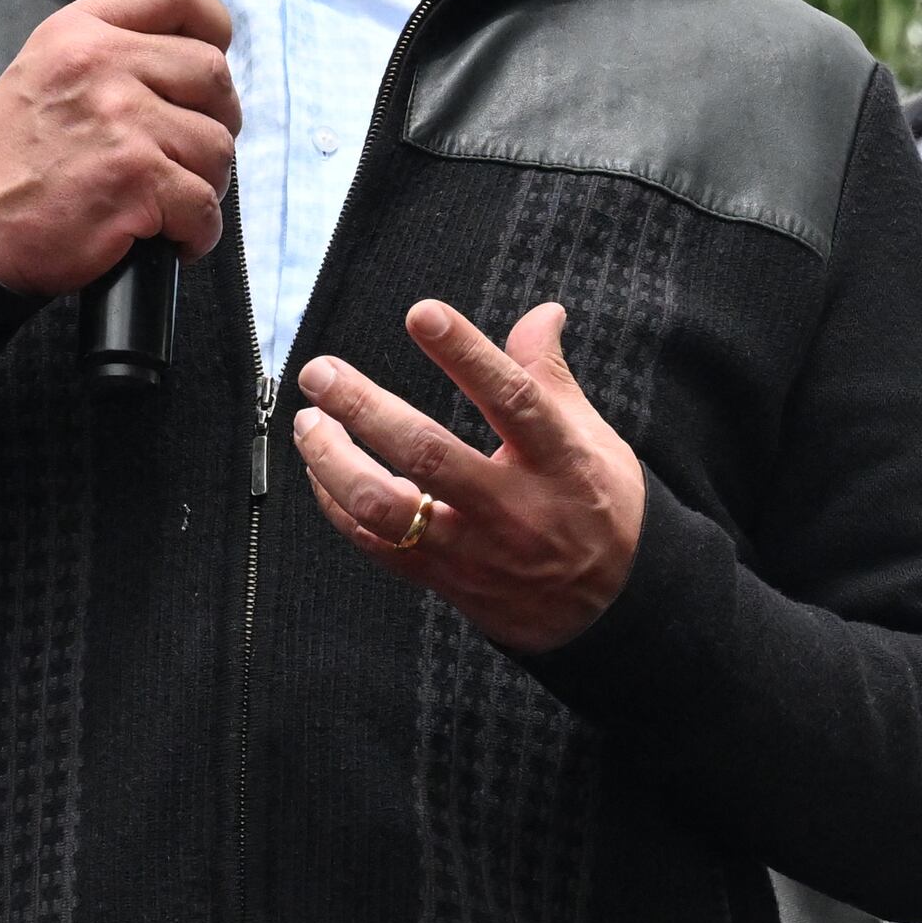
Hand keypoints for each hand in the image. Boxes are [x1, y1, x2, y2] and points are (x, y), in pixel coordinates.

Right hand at [0, 0, 236, 298]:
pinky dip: (197, 232)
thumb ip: (107, 52)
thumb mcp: (40, 74)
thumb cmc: (4, 166)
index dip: (211, 24)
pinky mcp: (136, 180)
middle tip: (189, 151)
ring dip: (205, 182)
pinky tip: (169, 236)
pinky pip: (204, 205)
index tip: (215, 52)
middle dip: (216, 119)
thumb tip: (186, 58)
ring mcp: (122, 122)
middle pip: (212, 73)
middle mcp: (101, 66)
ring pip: (217, 144)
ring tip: (169, 200)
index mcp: (78, 33)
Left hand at [290, 301, 649, 655]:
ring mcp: (474, 549)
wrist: (612, 610)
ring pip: (386, 509)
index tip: (421, 313)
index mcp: (559, 461)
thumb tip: (541, 312)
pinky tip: (322, 472)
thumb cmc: (600, 509)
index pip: (512, 398)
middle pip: (428, 454)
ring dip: (334, 462)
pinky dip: (338, 506)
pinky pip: (376, 545)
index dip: (466, 354)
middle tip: (320, 374)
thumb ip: (549, 375)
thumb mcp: (591, 437)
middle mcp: (513, 507)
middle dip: (364, 409)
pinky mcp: (445, 580)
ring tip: (309, 422)